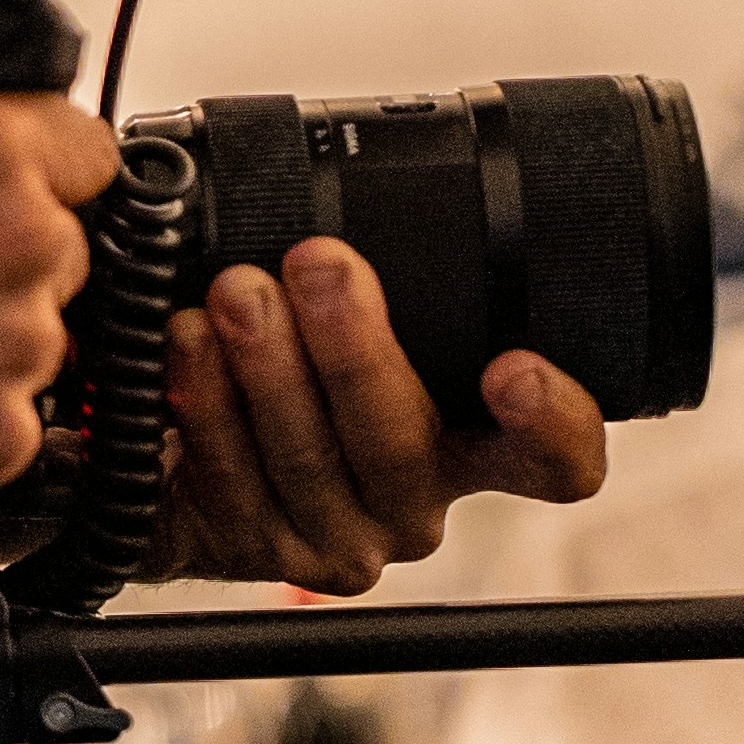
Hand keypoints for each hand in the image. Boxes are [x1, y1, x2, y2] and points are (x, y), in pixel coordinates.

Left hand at [149, 236, 607, 590]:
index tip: (514, 368)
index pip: (555, 459)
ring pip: (310, 462)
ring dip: (267, 367)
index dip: (552, 423)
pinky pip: (235, 484)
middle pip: (403, 444)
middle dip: (353, 346)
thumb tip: (365, 190)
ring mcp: (343, 538)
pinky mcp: (264, 552)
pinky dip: (206, 406)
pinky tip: (188, 346)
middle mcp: (417, 501)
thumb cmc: (292, 360)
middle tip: (316, 263)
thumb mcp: (353, 310)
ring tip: (234, 293)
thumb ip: (387, 277)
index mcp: (471, 443)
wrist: (189, 445)